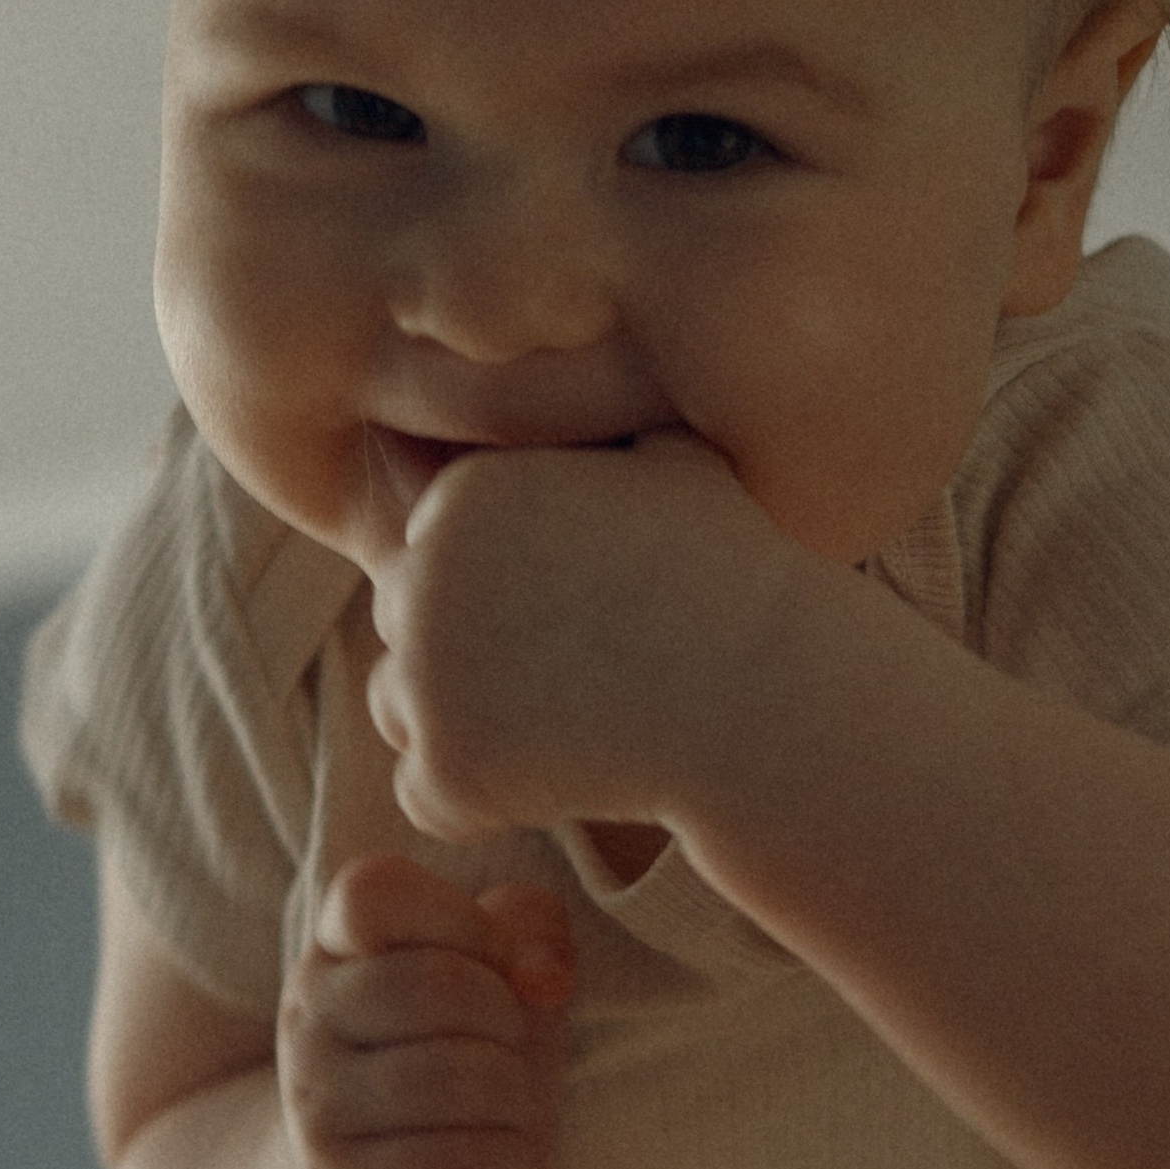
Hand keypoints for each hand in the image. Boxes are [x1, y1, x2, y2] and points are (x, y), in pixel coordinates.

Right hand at [278, 854, 575, 1168]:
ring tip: (508, 1108)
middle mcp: (306, 1024)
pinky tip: (497, 1162)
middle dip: (508, 1020)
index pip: (372, 892)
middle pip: (434, 986)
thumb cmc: (477, 1055)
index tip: (494, 960)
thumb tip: (543, 977)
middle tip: (510, 1050)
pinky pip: (459, 1166)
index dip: (462, 918)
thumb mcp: (509, 975)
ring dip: (517, 1098)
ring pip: (455, 1080)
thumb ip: (532, 933)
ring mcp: (317, 1116)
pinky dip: (509, 1163)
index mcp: (336, 949)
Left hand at [361, 430, 799, 844]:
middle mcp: (426, 575)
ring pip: (399, 707)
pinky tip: (565, 778)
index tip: (573, 612)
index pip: (423, 551)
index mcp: (465, 497)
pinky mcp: (446, 767)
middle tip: (575, 677)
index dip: (495, 590)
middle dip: (468, 656)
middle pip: (404, 626)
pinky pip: (425, 793)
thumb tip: (558, 367)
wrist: (770, 699)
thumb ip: (598, 414)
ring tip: (571, 723)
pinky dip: (479, 801)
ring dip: (464, 726)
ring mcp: (428, 676)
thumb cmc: (732, 577)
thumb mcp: (673, 462)